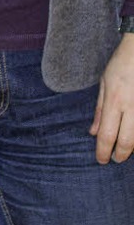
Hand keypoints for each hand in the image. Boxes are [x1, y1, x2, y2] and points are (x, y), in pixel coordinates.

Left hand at [90, 32, 133, 163]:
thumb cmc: (120, 65)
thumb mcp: (104, 83)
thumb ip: (99, 109)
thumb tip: (93, 133)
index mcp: (114, 100)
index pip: (106, 134)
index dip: (103, 151)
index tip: (101, 160)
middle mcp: (131, 107)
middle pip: (126, 142)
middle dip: (119, 155)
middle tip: (114, 158)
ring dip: (131, 148)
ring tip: (124, 149)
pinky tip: (133, 138)